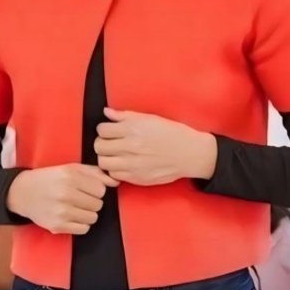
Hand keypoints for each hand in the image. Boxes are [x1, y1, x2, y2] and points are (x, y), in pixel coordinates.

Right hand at [6, 164, 117, 235]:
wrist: (23, 192)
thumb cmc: (50, 179)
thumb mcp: (71, 169)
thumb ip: (95, 173)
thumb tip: (116, 182)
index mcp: (70, 176)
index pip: (101, 190)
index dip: (95, 190)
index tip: (85, 189)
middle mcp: (66, 193)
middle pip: (98, 204)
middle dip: (91, 202)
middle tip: (78, 198)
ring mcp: (62, 211)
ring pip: (93, 218)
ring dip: (87, 214)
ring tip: (74, 207)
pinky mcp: (58, 226)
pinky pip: (84, 229)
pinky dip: (80, 224)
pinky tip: (70, 216)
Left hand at [93, 109, 216, 185]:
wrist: (190, 153)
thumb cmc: (172, 133)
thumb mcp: (150, 118)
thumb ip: (125, 116)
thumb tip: (107, 112)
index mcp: (133, 129)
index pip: (102, 129)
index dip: (104, 129)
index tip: (110, 131)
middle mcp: (131, 147)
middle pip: (99, 146)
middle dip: (102, 143)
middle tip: (110, 143)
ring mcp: (133, 164)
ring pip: (103, 162)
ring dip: (106, 158)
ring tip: (115, 155)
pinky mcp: (136, 177)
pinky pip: (114, 175)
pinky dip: (115, 170)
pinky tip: (123, 165)